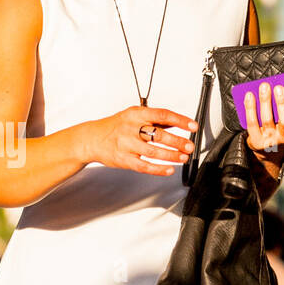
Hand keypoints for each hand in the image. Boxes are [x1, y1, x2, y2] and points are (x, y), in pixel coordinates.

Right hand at [83, 106, 197, 174]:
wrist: (90, 139)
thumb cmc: (113, 127)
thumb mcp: (132, 116)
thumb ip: (153, 119)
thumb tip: (176, 123)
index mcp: (135, 114)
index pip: (162, 115)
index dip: (180, 120)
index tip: (192, 126)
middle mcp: (131, 128)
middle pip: (159, 135)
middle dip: (178, 141)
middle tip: (189, 146)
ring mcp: (126, 144)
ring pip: (153, 152)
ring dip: (172, 156)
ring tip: (183, 157)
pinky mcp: (123, 159)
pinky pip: (144, 166)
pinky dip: (158, 169)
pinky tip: (169, 169)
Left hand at [243, 83, 283, 163]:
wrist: (268, 153)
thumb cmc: (280, 133)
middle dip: (282, 103)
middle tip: (279, 88)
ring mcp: (270, 139)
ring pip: (267, 120)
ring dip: (265, 101)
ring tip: (264, 88)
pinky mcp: (257, 141)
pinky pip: (252, 123)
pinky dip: (250, 108)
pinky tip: (249, 96)